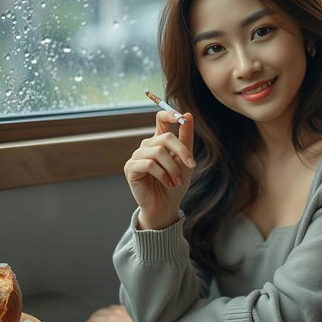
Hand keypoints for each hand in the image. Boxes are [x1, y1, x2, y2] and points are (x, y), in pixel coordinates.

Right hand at [124, 109, 195, 228]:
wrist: (166, 206)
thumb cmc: (175, 184)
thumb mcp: (186, 161)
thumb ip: (185, 138)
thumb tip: (187, 114)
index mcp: (159, 141)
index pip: (160, 119)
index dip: (169, 114)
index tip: (180, 117)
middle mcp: (147, 146)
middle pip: (165, 138)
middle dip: (182, 152)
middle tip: (191, 166)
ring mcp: (137, 156)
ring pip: (158, 152)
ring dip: (173, 169)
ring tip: (177, 181)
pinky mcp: (131, 168)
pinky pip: (149, 164)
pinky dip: (162, 175)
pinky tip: (168, 183)